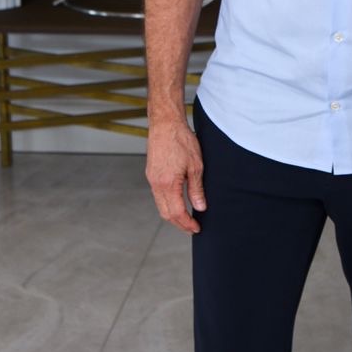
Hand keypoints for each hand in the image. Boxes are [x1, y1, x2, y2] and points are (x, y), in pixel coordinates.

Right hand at [145, 116, 206, 233]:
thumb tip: (200, 207)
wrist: (165, 123)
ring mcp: (152, 178)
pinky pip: (157, 195)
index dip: (187, 223)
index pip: (176, 212)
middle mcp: (156, 183)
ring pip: (160, 205)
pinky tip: (176, 202)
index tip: (196, 228)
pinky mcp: (151, 173)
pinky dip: (167, 203)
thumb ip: (196, 189)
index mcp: (168, 183)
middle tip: (192, 228)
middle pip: (165, 213)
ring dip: (172, 214)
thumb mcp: (196, 166)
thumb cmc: (181, 140)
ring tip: (186, 218)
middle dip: (179, 223)